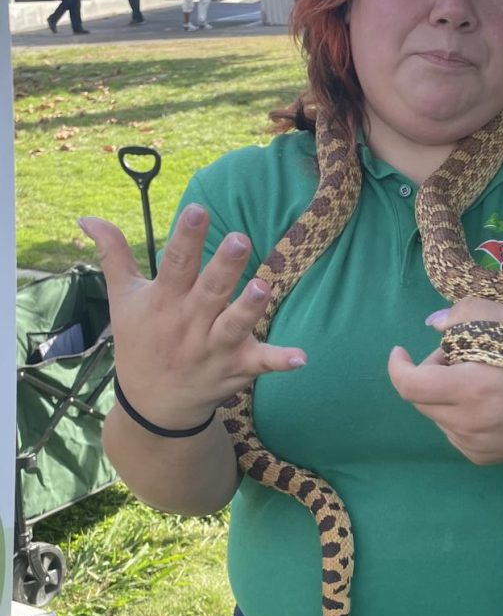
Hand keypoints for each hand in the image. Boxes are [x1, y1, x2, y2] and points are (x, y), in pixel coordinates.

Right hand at [78, 205, 305, 430]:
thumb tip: (88, 216)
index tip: (198, 209)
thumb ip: (114, 255)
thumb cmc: (139, 343)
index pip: (176, 264)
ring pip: (233, 325)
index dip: (187, 237)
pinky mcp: (236, 367)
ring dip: (248, 309)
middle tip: (240, 239)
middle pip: (209, 291)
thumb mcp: (122, 299)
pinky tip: (301, 357)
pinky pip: (261, 364)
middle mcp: (190, 323)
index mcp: (164, 301)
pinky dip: (280, 361)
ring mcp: (214, 347)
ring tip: (262, 287)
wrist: (152, 407)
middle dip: (224, 267)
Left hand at [387, 297, 502, 464]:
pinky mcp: (480, 457)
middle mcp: (467, 424)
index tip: (401, 350)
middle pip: (421, 396)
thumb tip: (434, 325)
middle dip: (433, 370)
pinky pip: (452, 429)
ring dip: (446, 391)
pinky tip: (491, 403)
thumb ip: (471, 314)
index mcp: (474, 390)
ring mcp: (472, 445)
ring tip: (483, 378)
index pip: (410, 385)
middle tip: (466, 355)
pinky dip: (460, 411)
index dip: (399, 365)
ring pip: (436, 413)